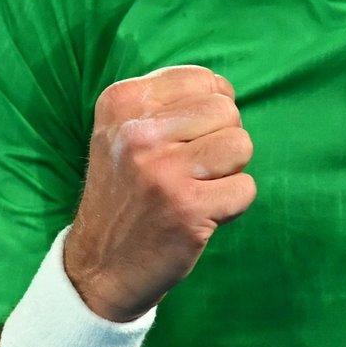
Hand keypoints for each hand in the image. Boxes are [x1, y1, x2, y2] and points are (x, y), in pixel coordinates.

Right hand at [64, 66, 256, 322]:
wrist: (100, 266)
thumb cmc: (126, 193)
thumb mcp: (123, 133)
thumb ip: (168, 103)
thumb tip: (225, 91)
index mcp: (122, 103)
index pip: (203, 80)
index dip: (209, 111)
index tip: (185, 139)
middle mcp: (138, 133)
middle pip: (227, 111)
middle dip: (221, 140)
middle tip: (190, 170)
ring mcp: (163, 171)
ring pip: (241, 146)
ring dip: (229, 172)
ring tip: (197, 189)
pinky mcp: (188, 208)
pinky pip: (245, 188)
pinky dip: (232, 205)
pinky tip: (200, 214)